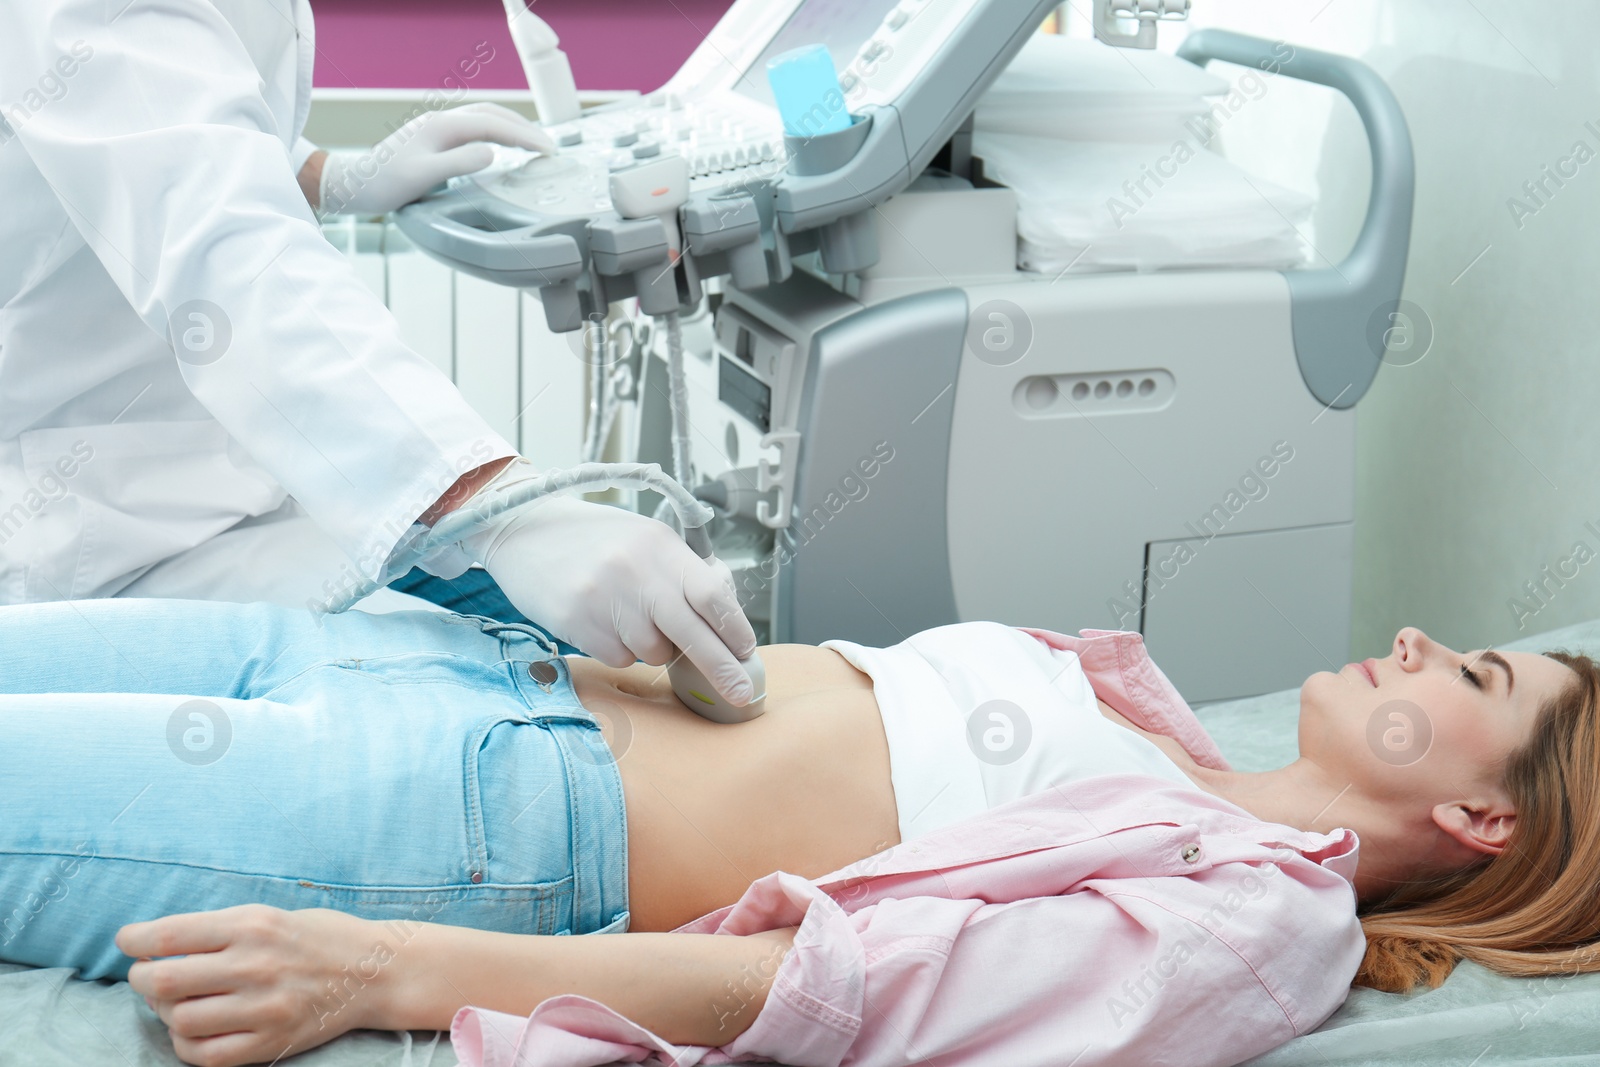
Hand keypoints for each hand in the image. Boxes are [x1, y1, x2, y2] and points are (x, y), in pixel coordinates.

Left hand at [118, 905, 396, 1066]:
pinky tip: (194, 1029)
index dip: (135, 939)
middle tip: (147, 976)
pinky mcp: (271, 1042)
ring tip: (177, 1002)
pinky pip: (205, 1055)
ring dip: (166, 1012)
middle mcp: (255, 965)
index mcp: (253, 925)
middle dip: (141, 979)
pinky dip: (186, 1043)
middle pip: (165, 980)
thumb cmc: (319, 937)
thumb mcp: (270, 916)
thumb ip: (219, 930)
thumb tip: (157, 946)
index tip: (128, 941)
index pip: (170, 934)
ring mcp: (263, 1008)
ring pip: (180, 1020)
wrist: (377, 970)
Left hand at [319, 101, 555, 215]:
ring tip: (533, 143)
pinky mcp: (434, 138)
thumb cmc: (385, 184)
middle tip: (549, 147)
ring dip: (511, 127)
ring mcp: (437, 128)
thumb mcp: (424, 177)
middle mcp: (441, 121)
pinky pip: (474, 128)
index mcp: (442, 127)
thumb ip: (459, 163)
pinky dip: (496, 132)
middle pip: (492, 115)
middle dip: (524, 128)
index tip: (547, 151)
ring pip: (484, 118)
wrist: (354, 184)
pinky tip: (503, 145)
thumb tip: (492, 153)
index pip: (493, 126)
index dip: (524, 136)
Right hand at [472, 496, 760, 703]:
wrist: (523, 530)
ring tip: (625, 614)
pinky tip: (601, 620)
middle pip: (694, 634)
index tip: (747, 652)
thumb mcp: (644, 539)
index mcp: (660, 546)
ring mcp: (605, 598)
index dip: (735, 629)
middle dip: (722, 669)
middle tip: (742, 693)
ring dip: (651, 646)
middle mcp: (637, 571)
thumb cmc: (593, 539)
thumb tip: (725, 614)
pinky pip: (619, 658)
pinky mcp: (577, 623)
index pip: (713, 594)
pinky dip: (619, 648)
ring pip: (654, 652)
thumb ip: (683, 572)